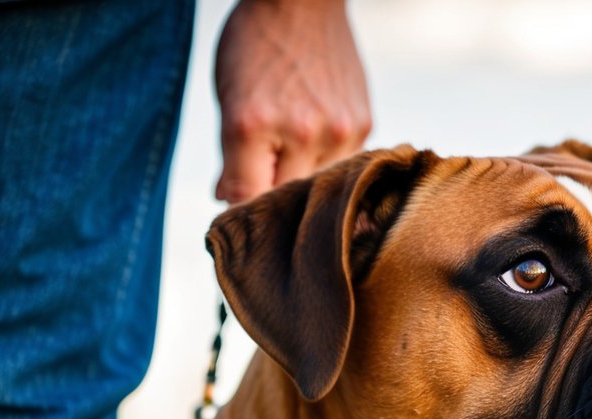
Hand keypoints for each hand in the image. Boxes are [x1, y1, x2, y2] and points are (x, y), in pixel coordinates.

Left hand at [214, 0, 371, 203]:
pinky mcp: (363, 126)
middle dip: (276, 201)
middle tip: (267, 187)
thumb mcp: (228, 100)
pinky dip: (327, 162)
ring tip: (294, 152)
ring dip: (305, 181)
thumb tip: (232, 204)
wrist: (303, 1)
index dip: (245, 216)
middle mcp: (302, 132)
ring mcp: (338, 130)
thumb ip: (231, 161)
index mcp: (255, 126)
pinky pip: (343, 167)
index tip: (245, 223)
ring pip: (320, 189)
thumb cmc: (256, 47)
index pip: (250, 202)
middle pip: (289, 202)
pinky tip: (316, 137)